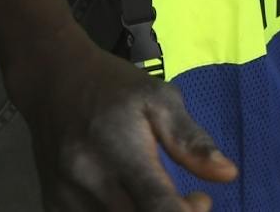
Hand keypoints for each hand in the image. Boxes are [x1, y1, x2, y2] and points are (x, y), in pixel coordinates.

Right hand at [8, 35, 235, 210]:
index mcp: (119, 151)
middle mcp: (89, 181)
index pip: (157, 206)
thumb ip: (190, 140)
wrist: (52, 80)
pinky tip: (130, 199)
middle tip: (188, 201)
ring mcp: (66, 197)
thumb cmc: (114, 87)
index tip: (200, 201)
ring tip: (158, 196)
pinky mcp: (52, 204)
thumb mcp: (159, 98)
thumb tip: (228, 175)